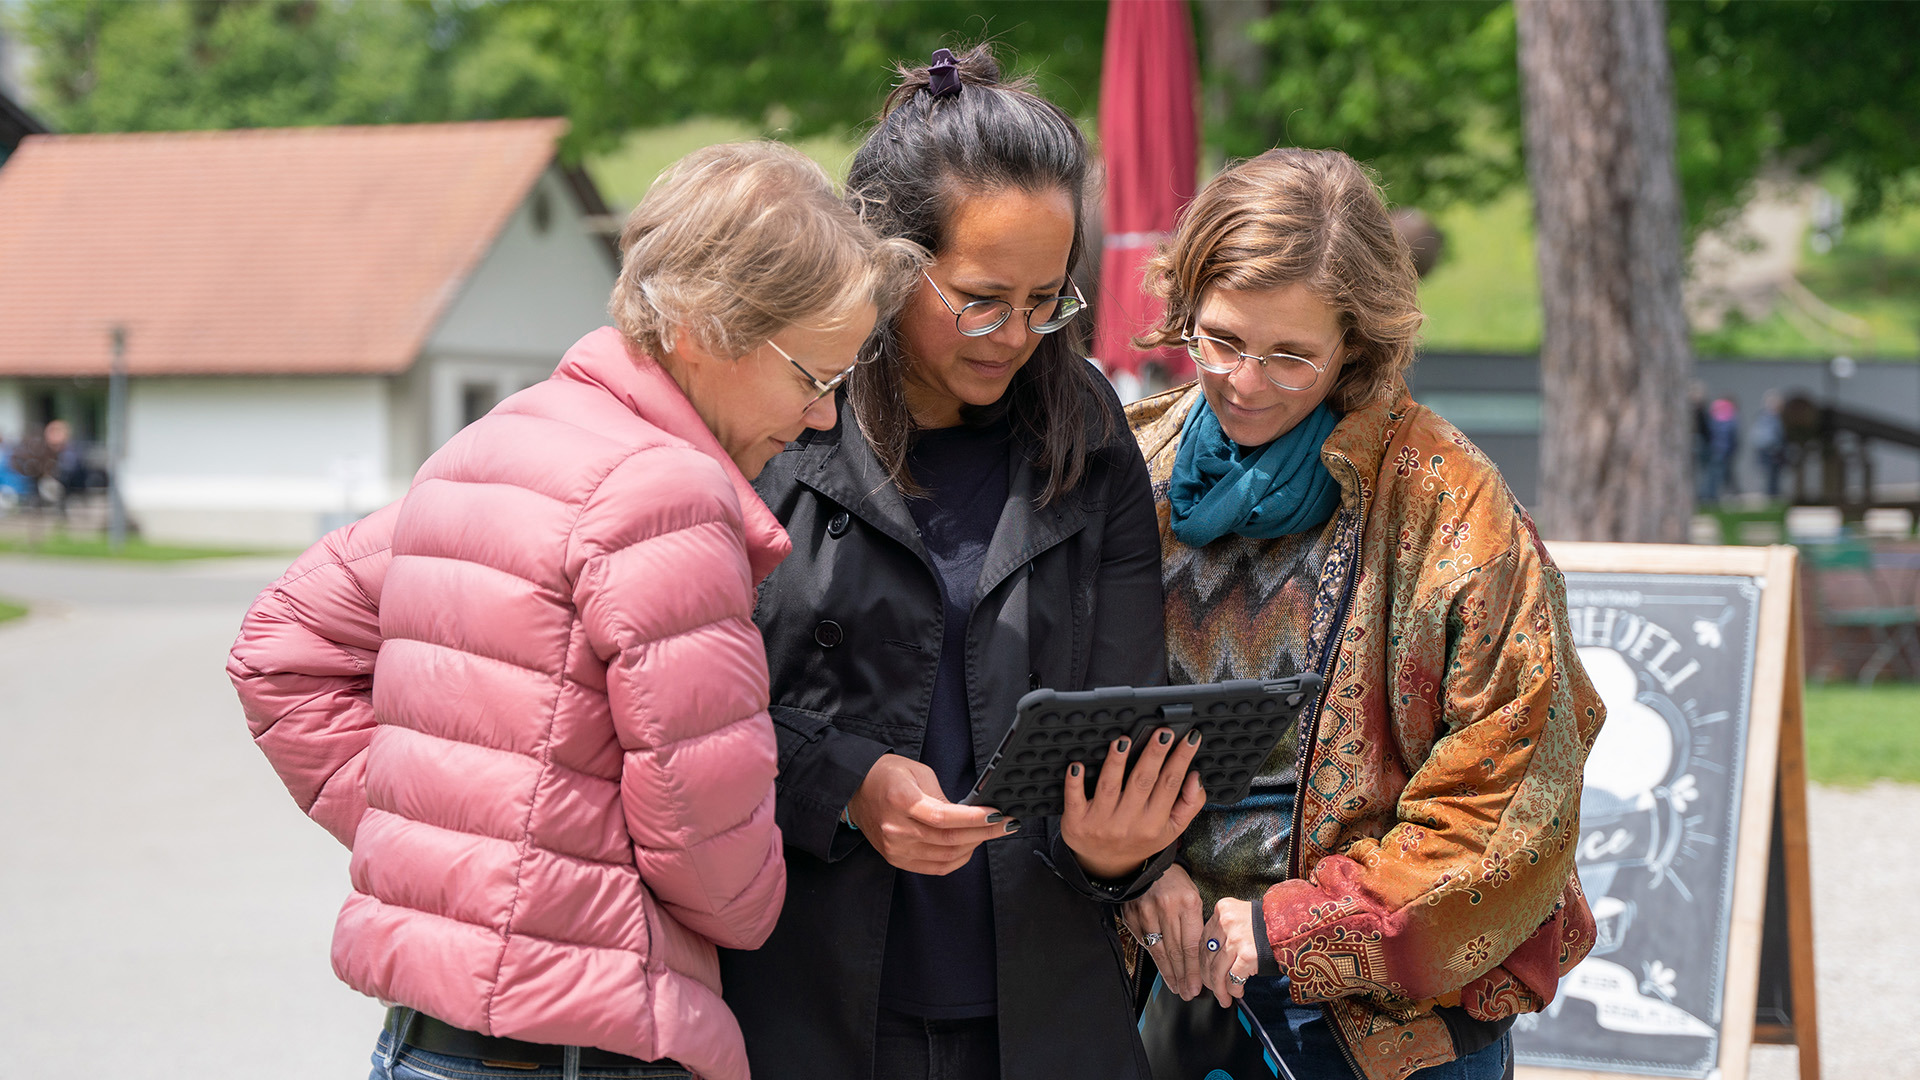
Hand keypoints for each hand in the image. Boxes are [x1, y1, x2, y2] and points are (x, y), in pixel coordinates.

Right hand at [847, 753, 1013, 874]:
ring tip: (990, 833)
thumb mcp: (918, 772)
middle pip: (949, 840)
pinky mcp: (896, 859)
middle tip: (1006, 825)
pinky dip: (958, 860)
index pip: (944, 817)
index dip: (975, 819)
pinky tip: (970, 847)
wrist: (855, 790)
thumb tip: (970, 813)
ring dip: (974, 846)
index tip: (998, 815)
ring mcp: (895, 848)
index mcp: (901, 801)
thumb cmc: (887, 775)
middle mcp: (896, 829)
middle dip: (984, 833)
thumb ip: (943, 795)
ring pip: (946, 857)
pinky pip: (935, 867)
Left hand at [1061, 728, 1206, 878]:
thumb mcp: (1172, 830)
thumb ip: (1190, 804)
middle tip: (1162, 732)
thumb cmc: (1141, 838)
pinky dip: (1074, 782)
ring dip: (1115, 763)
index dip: (1181, 759)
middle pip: (1142, 781)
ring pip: (1109, 786)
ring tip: (1123, 741)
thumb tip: (1195, 777)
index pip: (1170, 784)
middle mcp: (1128, 822)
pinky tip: (1077, 766)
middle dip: (1153, 754)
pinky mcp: (1076, 821)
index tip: (1189, 738)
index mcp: (1154, 823)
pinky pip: (1074, 799)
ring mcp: (1101, 822)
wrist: (1106, 866)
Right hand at [1121, 863, 1206, 999]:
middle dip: (1183, 976)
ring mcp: (1146, 913)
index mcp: (1187, 903)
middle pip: (1176, 952)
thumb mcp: (1192, 895)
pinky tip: (1161, 969)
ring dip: (1169, 973)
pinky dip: (1154, 958)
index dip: (1194, 969)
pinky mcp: (1132, 916)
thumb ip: (1195, 923)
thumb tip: (1200, 955)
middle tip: (1188, 993)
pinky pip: (1144, 943)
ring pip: (1159, 951)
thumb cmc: (1175, 881)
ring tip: (1176, 987)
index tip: (1197, 985)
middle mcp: (1166, 909)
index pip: (1191, 945)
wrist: (1148, 863)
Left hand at [1200, 897, 1260, 1006]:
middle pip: (1207, 957)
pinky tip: (1237, 994)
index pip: (1203, 941)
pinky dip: (1233, 990)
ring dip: (1220, 989)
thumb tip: (1210, 960)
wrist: (1292, 926)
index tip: (1202, 973)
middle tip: (1211, 990)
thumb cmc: (1268, 925)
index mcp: (1222, 910)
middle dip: (1208, 979)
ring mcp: (1236, 938)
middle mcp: (1226, 922)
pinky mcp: (1248, 955)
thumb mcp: (1241, 917)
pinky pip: (1233, 978)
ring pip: (1217, 971)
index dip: (1201, 962)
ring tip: (1224, 998)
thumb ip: (1224, 932)